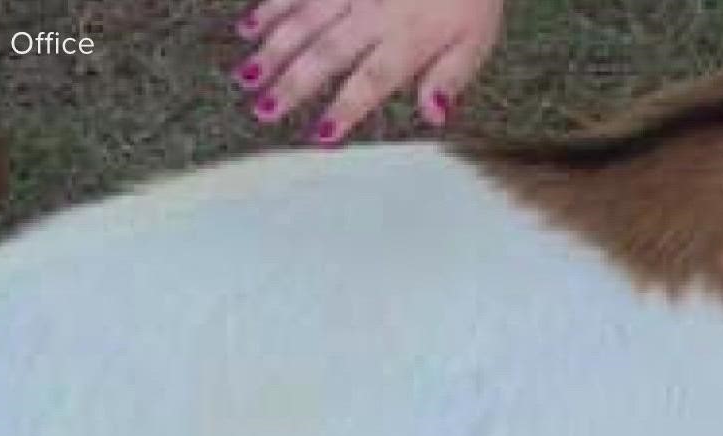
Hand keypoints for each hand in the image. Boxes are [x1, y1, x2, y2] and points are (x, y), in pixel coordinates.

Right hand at [233, 0, 504, 143]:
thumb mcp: (476, 39)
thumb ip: (451, 77)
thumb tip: (435, 115)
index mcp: (409, 40)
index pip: (371, 82)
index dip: (345, 109)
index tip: (320, 136)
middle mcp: (375, 13)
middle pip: (327, 53)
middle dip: (293, 83)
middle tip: (263, 110)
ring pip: (305, 19)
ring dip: (273, 48)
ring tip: (247, 76)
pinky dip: (271, 6)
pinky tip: (249, 26)